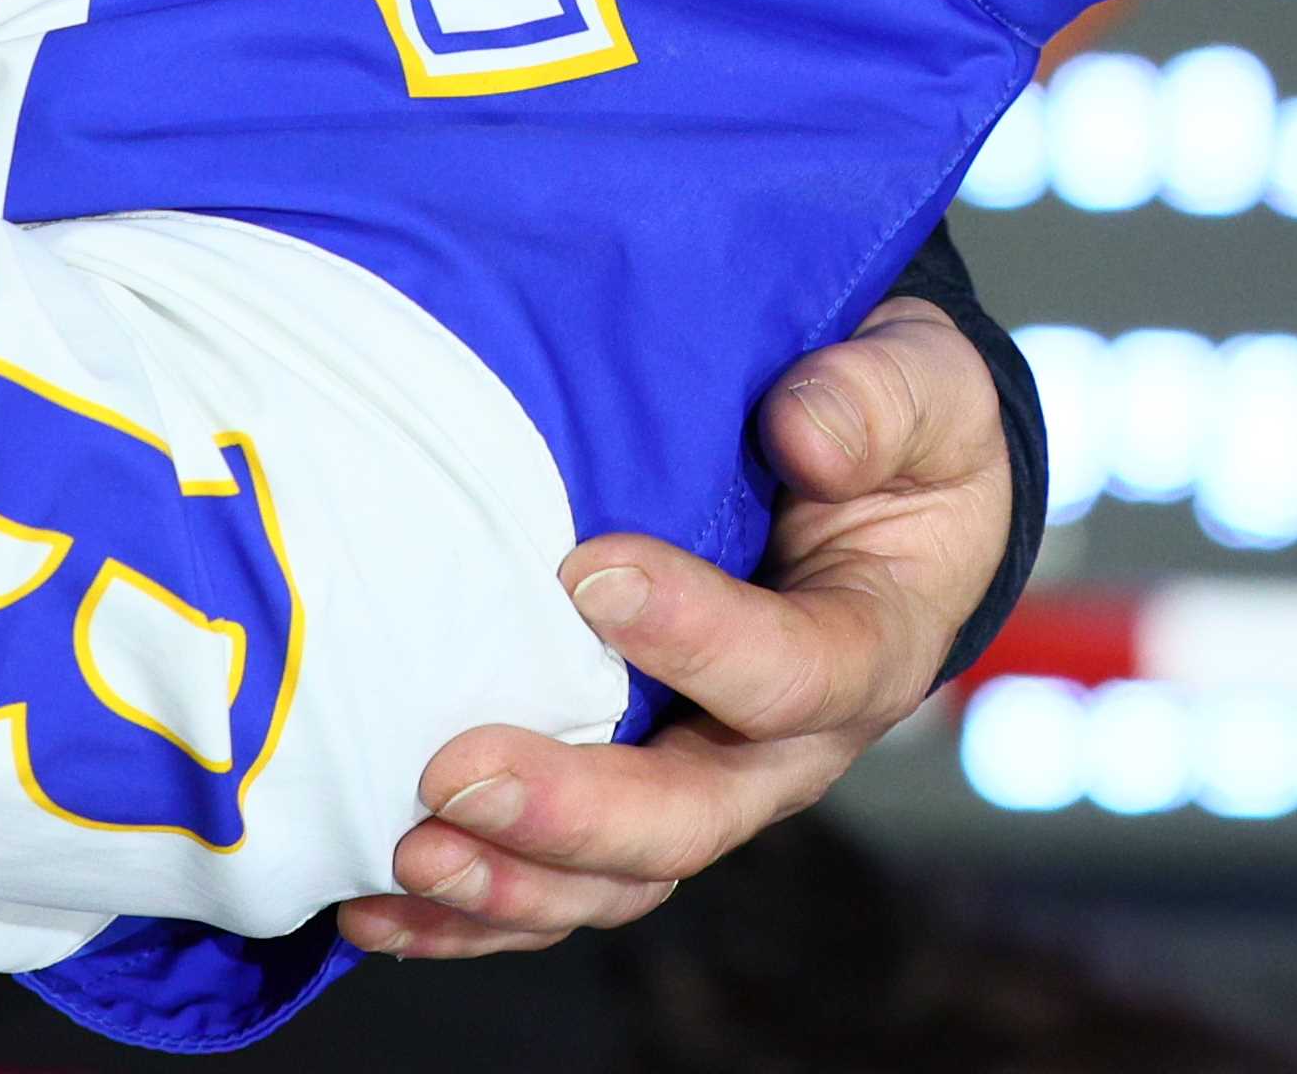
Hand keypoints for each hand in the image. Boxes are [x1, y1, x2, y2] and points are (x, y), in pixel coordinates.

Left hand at [354, 294, 1009, 959]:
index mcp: (867, 649)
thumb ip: (879, 400)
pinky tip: (374, 907)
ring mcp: (702, 781)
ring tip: (407, 854)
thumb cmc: (899, 432)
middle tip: (459, 775)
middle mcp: (784, 747)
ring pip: (615, 876)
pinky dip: (466, 909)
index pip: (796, 671)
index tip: (589, 571)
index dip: (698, 638)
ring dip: (509, 881)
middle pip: (691, 817)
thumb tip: (803, 433)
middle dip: (573, 812)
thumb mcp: (922, 387)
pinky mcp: (627, 796)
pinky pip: (554, 881)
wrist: (882, 488)